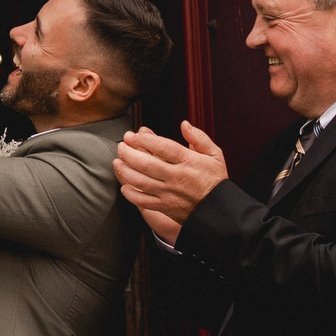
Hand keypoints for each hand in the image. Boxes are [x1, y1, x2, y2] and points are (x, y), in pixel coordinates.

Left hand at [114, 123, 228, 238]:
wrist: (218, 210)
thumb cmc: (215, 180)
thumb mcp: (215, 155)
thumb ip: (199, 138)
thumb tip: (184, 124)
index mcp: (188, 162)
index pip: (162, 147)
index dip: (144, 140)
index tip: (132, 135)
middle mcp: (176, 177)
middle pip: (146, 164)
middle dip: (129, 153)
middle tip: (121, 146)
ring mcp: (169, 193)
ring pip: (141, 182)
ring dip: (125, 171)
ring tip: (118, 161)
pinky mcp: (164, 206)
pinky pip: (143, 201)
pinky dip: (130, 194)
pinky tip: (124, 185)